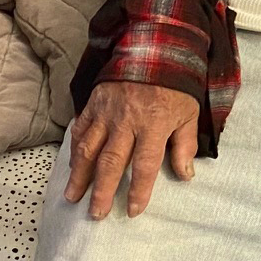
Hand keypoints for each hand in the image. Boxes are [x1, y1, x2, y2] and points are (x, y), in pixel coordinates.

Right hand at [63, 79, 199, 218]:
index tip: (133, 210)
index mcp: (153, 125)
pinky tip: (71, 165)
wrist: (155, 47)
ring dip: (80, 174)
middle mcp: (126, 121)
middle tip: (95, 213)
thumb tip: (186, 175)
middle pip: (111, 162)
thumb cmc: (176, 84)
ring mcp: (106, 112)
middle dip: (102, 190)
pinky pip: (81, 128)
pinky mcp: (94, 102)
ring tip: (72, 195)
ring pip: (89, 148)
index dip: (139, 190)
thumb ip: (184, 145)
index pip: (145, 165)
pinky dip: (74, 148)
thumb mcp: (189, 113)